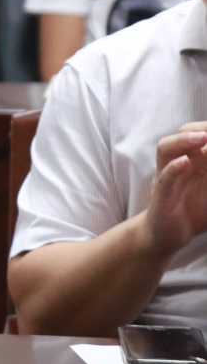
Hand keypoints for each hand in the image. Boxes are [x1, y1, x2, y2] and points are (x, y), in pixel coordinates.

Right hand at [146, 123, 206, 256]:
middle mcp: (177, 163)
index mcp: (193, 159)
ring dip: (183, 140)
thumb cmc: (195, 211)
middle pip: (182, 134)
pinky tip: (184, 162)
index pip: (199, 133)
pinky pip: (165, 178)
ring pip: (166, 149)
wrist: (169, 236)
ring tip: (202, 137)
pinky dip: (173, 168)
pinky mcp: (161, 195)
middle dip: (200, 128)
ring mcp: (167, 177)